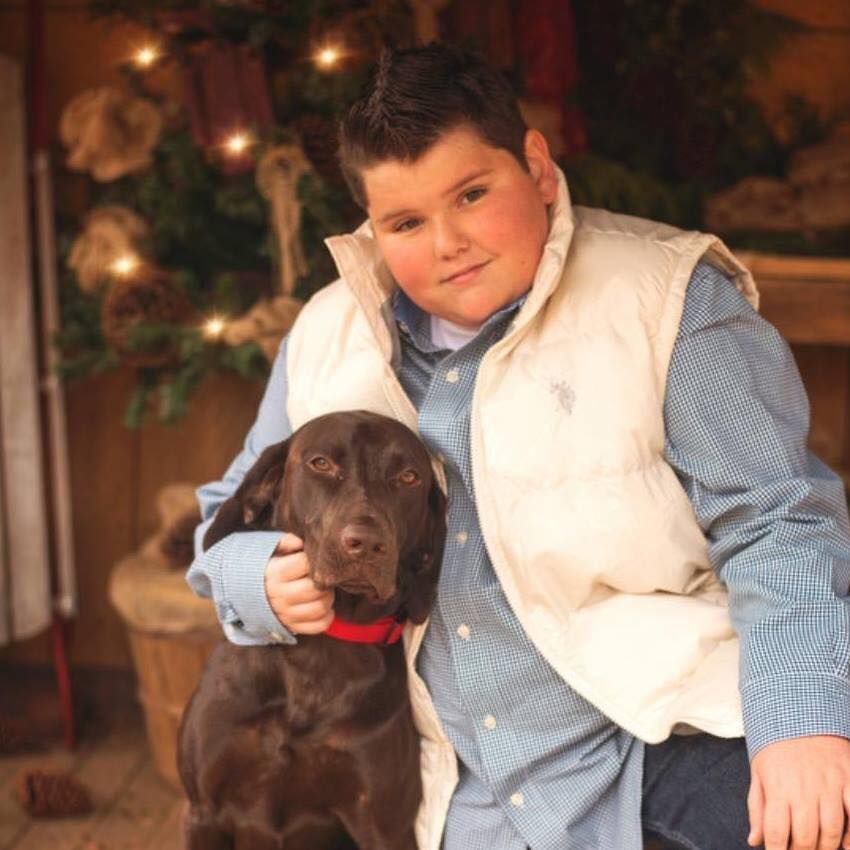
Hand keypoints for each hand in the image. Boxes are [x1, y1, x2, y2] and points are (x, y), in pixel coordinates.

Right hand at [264, 533, 333, 633]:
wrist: (248, 594)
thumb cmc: (269, 569)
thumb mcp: (272, 551)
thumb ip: (286, 542)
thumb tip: (300, 542)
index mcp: (275, 574)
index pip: (305, 564)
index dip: (314, 560)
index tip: (313, 560)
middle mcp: (280, 596)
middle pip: (315, 589)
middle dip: (324, 581)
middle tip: (322, 577)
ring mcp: (286, 614)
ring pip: (320, 608)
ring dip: (327, 598)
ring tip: (323, 591)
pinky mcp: (293, 627)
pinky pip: (320, 625)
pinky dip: (327, 616)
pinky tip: (322, 606)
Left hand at [748, 735, 849, 849]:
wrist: (798, 715)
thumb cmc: (776, 749)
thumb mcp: (758, 774)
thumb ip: (757, 808)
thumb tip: (754, 840)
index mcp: (778, 787)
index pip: (776, 831)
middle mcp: (803, 788)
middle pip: (807, 836)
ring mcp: (829, 783)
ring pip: (833, 829)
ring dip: (828, 847)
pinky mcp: (848, 776)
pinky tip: (847, 843)